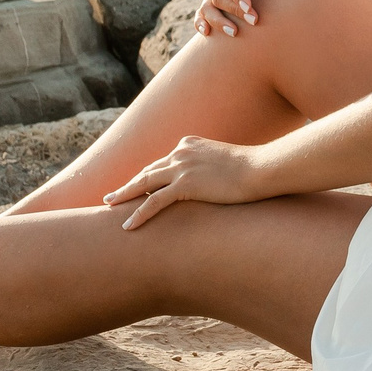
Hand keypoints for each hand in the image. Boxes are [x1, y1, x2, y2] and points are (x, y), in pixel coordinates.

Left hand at [103, 135, 276, 228]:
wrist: (262, 168)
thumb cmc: (255, 169)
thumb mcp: (230, 163)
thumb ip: (216, 169)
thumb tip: (219, 181)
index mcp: (190, 144)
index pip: (164, 162)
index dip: (149, 176)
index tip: (138, 185)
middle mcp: (181, 152)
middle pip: (148, 171)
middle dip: (129, 184)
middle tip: (112, 195)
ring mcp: (181, 167)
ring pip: (143, 183)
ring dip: (123, 196)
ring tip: (109, 206)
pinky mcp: (185, 185)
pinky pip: (154, 202)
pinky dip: (138, 214)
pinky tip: (128, 226)